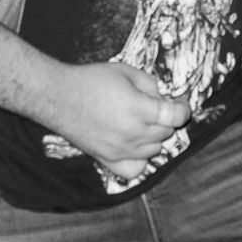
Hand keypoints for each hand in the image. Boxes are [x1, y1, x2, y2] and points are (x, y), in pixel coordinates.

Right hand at [48, 62, 190, 180]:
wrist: (58, 96)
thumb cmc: (92, 80)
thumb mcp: (127, 71)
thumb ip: (151, 85)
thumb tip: (161, 99)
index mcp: (140, 110)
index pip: (176, 117)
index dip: (183, 108)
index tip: (180, 103)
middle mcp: (133, 133)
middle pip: (166, 133)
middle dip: (166, 119)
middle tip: (155, 108)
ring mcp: (120, 150)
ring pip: (154, 150)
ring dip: (154, 137)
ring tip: (142, 123)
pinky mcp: (106, 159)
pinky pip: (134, 170)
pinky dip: (140, 160)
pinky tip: (135, 145)